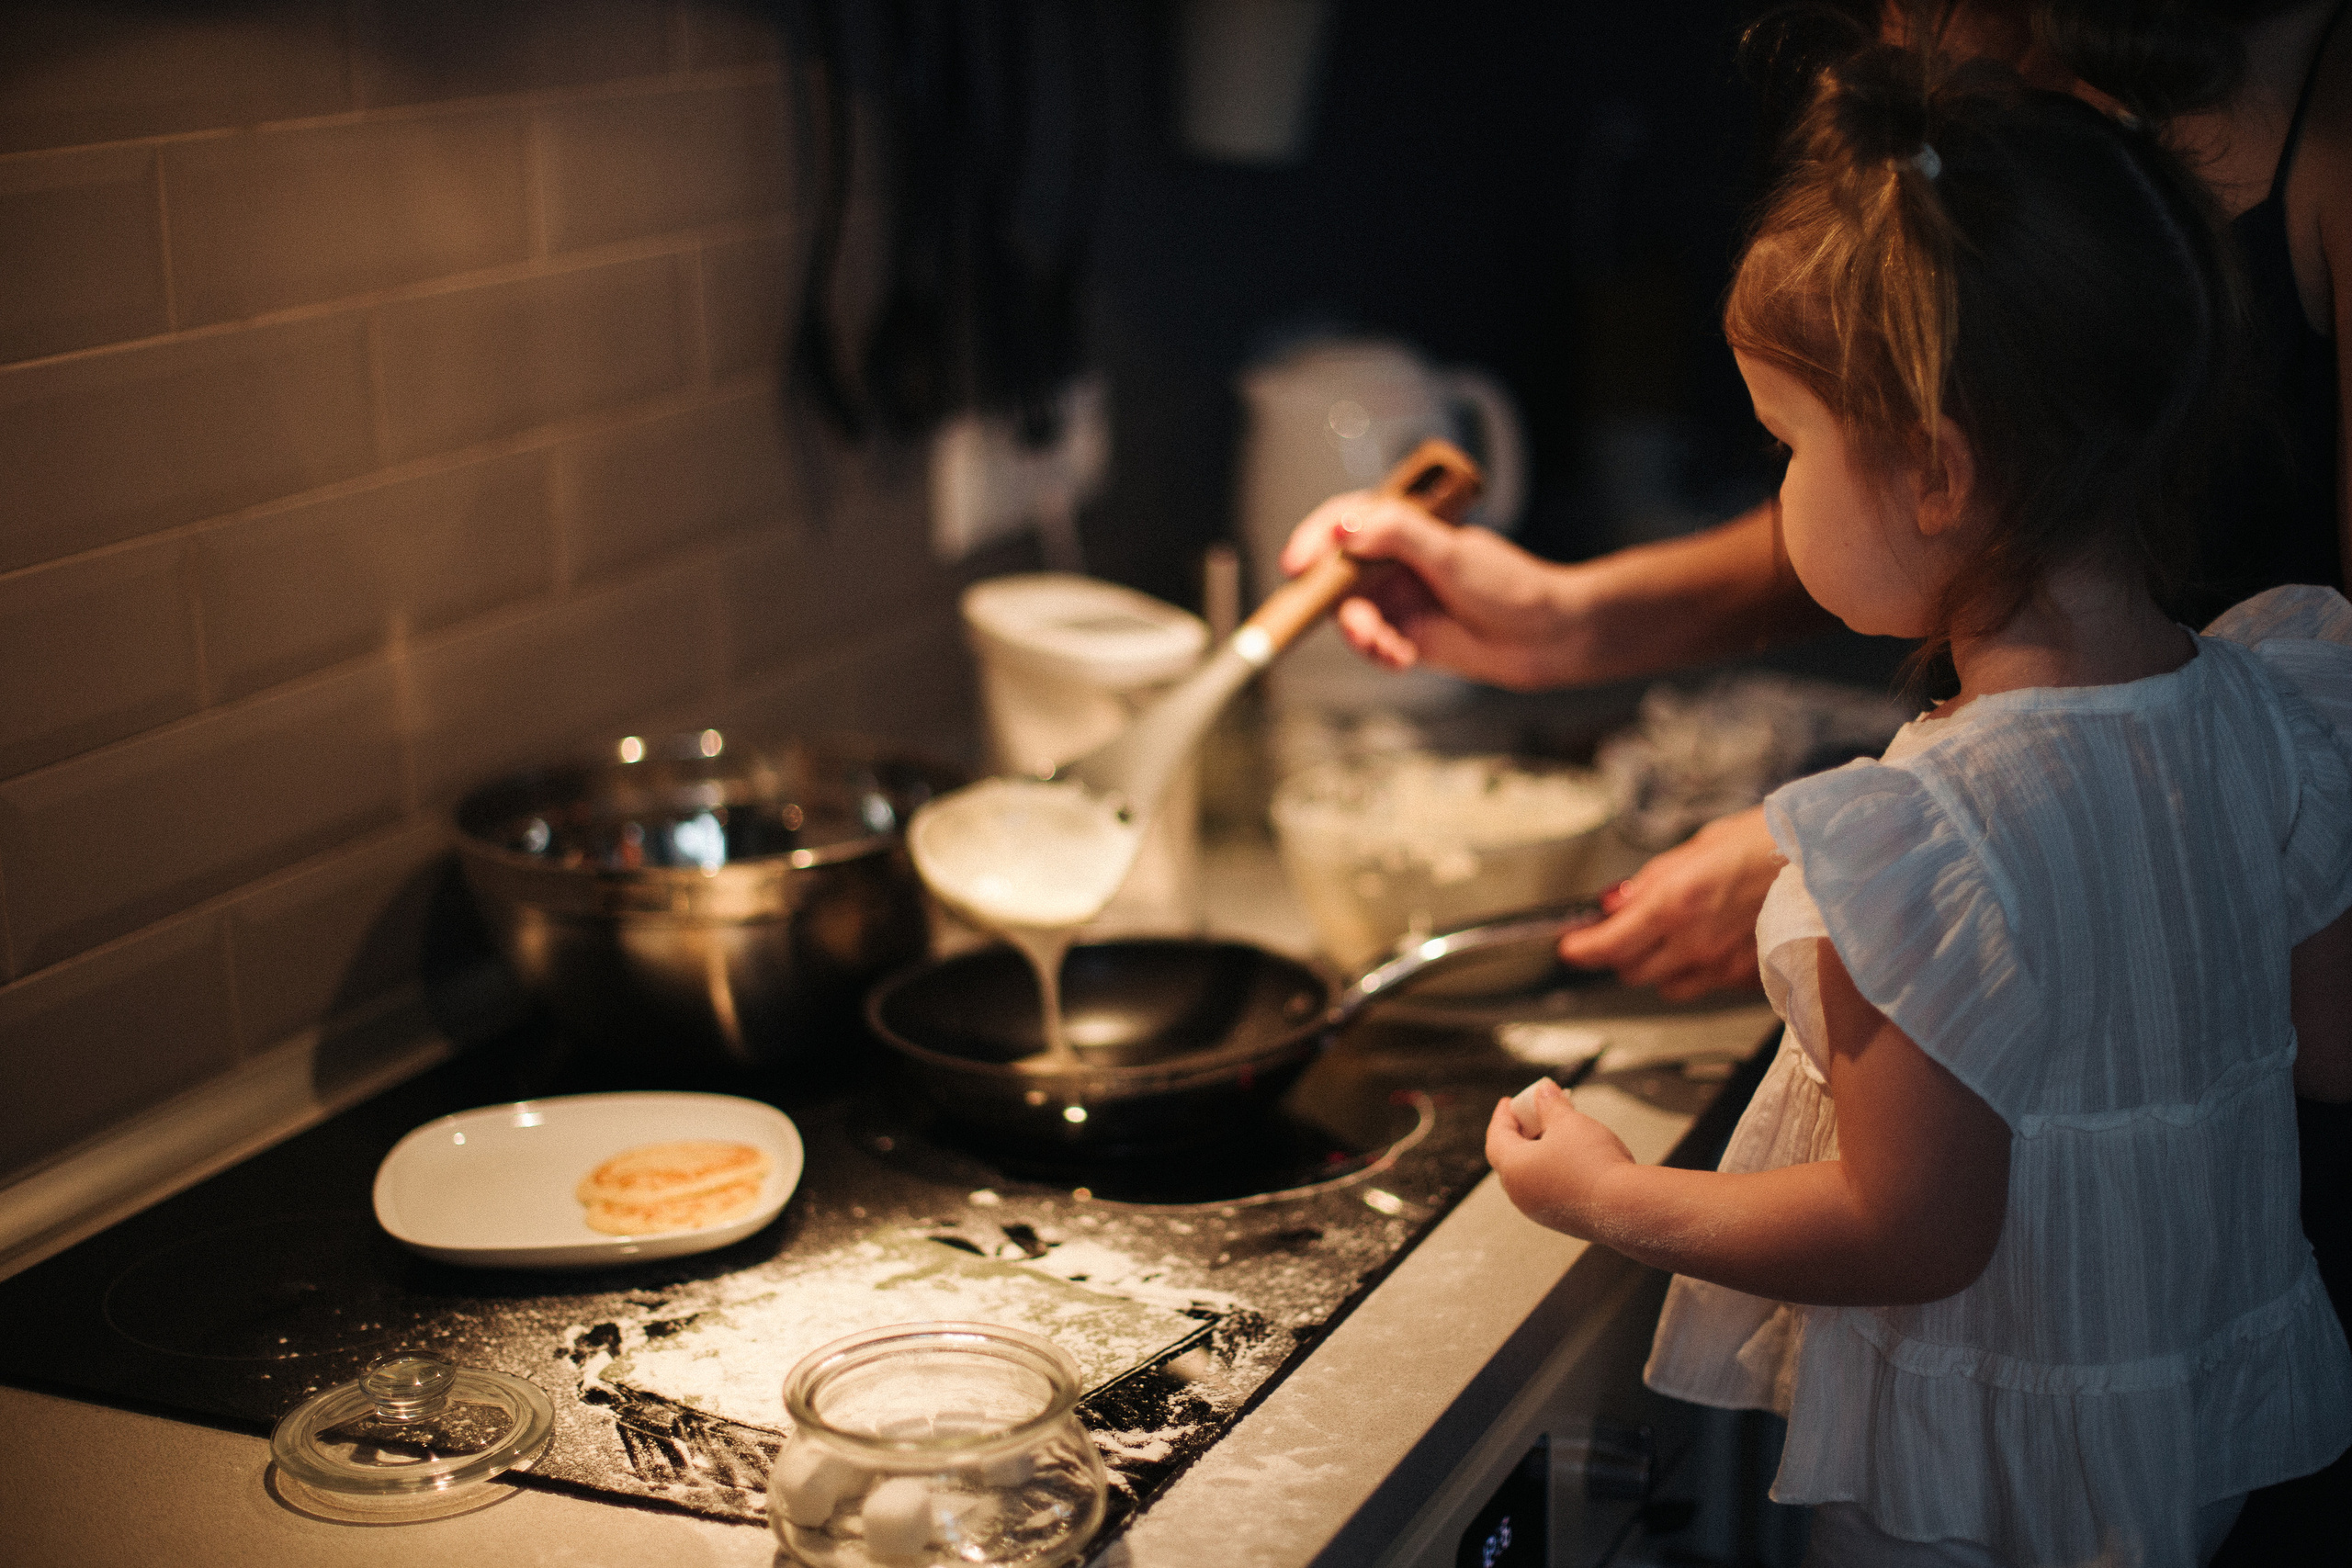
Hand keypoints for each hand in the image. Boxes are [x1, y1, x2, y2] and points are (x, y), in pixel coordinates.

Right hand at [1279, 490, 1578, 690]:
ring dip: (1360, 633)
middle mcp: (1395, 560)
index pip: (1347, 521)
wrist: (1545, 637)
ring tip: (1383, 644)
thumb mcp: (1452, 553)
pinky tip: (1402, 657)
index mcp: (1406, 526)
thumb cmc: (1511, 587)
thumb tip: (1348, 528)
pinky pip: (1373, 645)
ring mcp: (1399, 599)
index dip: (1316, 538)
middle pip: (1338, 573)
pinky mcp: (1405, 635)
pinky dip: (1380, 653)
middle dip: (1333, 600)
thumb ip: (1399, 534)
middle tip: (1349, 621)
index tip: (1298, 562)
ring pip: (1351, 614)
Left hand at [1484, 1078, 1634, 1238]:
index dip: (1503, 1116)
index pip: (1496, 1137)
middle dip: (1522, 1132)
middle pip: (1511, 1157)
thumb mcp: (1568, 1122)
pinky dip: (1553, 1170)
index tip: (1508, 1102)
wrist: (1625, 1207)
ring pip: (1531, 1175)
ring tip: (1559, 1133)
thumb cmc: (1592, 1163)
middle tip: (1534, 1113)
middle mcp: (1521, 1195)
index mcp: (1513, 1169)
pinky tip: (1573, 1159)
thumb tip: (1542, 1092)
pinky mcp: (1562, 1221)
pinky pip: (1549, 1190)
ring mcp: (1540, 1211)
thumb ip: (1550, 1104)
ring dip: (1540, 1152)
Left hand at [1557, 806, 1782, 999]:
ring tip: (1668, 937)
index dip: (1582, 949)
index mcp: (1675, 902)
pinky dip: (1692, 971)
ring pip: (1665, 985)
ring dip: (1655, 967)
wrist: (1829, 860)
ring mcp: (1721, 965)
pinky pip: (1703, 985)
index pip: (1609, 944)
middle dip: (1619, 954)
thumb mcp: (1698, 846)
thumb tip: (1618, 901)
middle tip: (1621, 932)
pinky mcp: (1746, 978)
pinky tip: (1705, 944)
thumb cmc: (1770, 841)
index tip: (1571, 945)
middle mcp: (1694, 942)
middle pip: (1631, 971)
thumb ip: (1652, 879)